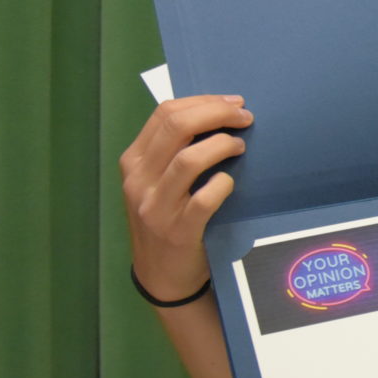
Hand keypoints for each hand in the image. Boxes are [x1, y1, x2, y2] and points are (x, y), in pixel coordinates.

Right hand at [118, 94, 251, 299]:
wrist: (161, 275)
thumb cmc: (166, 219)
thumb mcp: (158, 182)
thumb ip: (175, 151)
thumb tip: (218, 114)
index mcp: (133, 161)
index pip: (164, 114)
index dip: (203, 102)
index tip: (233, 102)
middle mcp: (139, 180)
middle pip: (177, 127)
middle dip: (216, 114)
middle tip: (244, 117)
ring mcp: (155, 207)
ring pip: (188, 160)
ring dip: (222, 145)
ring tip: (240, 145)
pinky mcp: (177, 231)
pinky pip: (204, 199)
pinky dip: (222, 184)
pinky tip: (230, 181)